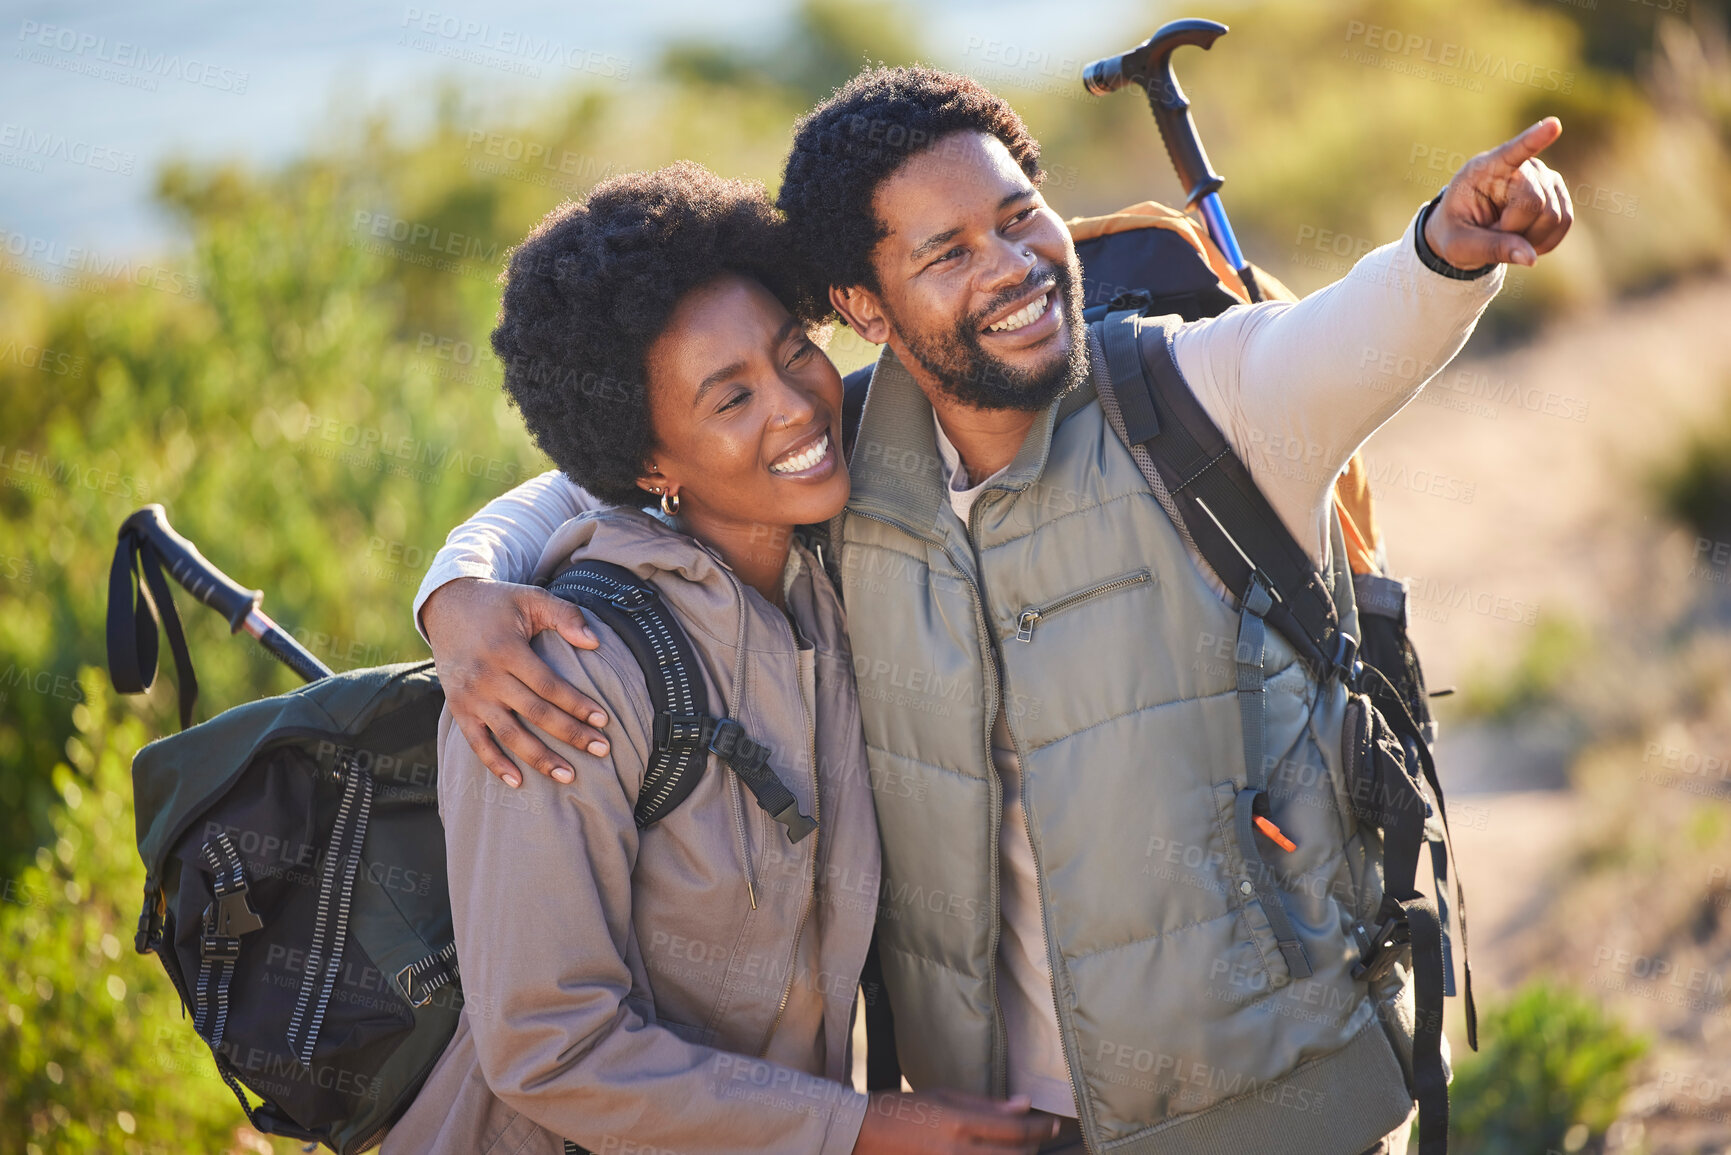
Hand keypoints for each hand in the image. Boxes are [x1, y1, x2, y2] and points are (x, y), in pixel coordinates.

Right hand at [422, 577, 608, 787]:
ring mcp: (470, 696)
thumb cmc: (498, 604)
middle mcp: (486, 676)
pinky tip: (518, 782)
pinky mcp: (458, 709)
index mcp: (507, 650)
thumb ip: (565, 615)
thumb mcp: (531, 598)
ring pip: (509, 735)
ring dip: (540, 758)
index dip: (577, 704)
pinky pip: (476, 743)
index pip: (549, 685)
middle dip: (570, 734)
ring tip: (568, 776)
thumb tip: (595, 642)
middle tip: (602, 750)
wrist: (446, 607)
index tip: (604, 721)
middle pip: (535, 713)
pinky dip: (495, 764)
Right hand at [851, 1089, 1059, 1153]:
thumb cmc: (904, 1107)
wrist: (863, 1134)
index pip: (1016, 1130)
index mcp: (960, 1123)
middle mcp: (959, 1152)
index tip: (1053, 1124)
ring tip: (1020, 1148)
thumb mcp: (944, 1095)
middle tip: (1040, 1139)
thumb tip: (1024, 1104)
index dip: (1040, 1129)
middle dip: (1034, 1149)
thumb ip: (986, 1105)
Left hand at [1424, 116, 1572, 269]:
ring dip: (1529, 239)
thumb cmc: (1456, 232)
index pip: (1511, 152)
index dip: (1533, 140)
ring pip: (1554, 216)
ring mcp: (1543, 177)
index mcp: (1483, 170)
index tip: (1553, 125)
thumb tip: (1531, 258)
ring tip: (1505, 233)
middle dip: (1514, 230)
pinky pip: (1564, 223)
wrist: (1468, 232)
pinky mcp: (1559, 193)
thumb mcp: (1459, 245)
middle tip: (1491, 231)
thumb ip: (1491, 249)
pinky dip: (1544, 241)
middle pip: (1534, 202)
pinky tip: (1524, 239)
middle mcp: (1520, 167)